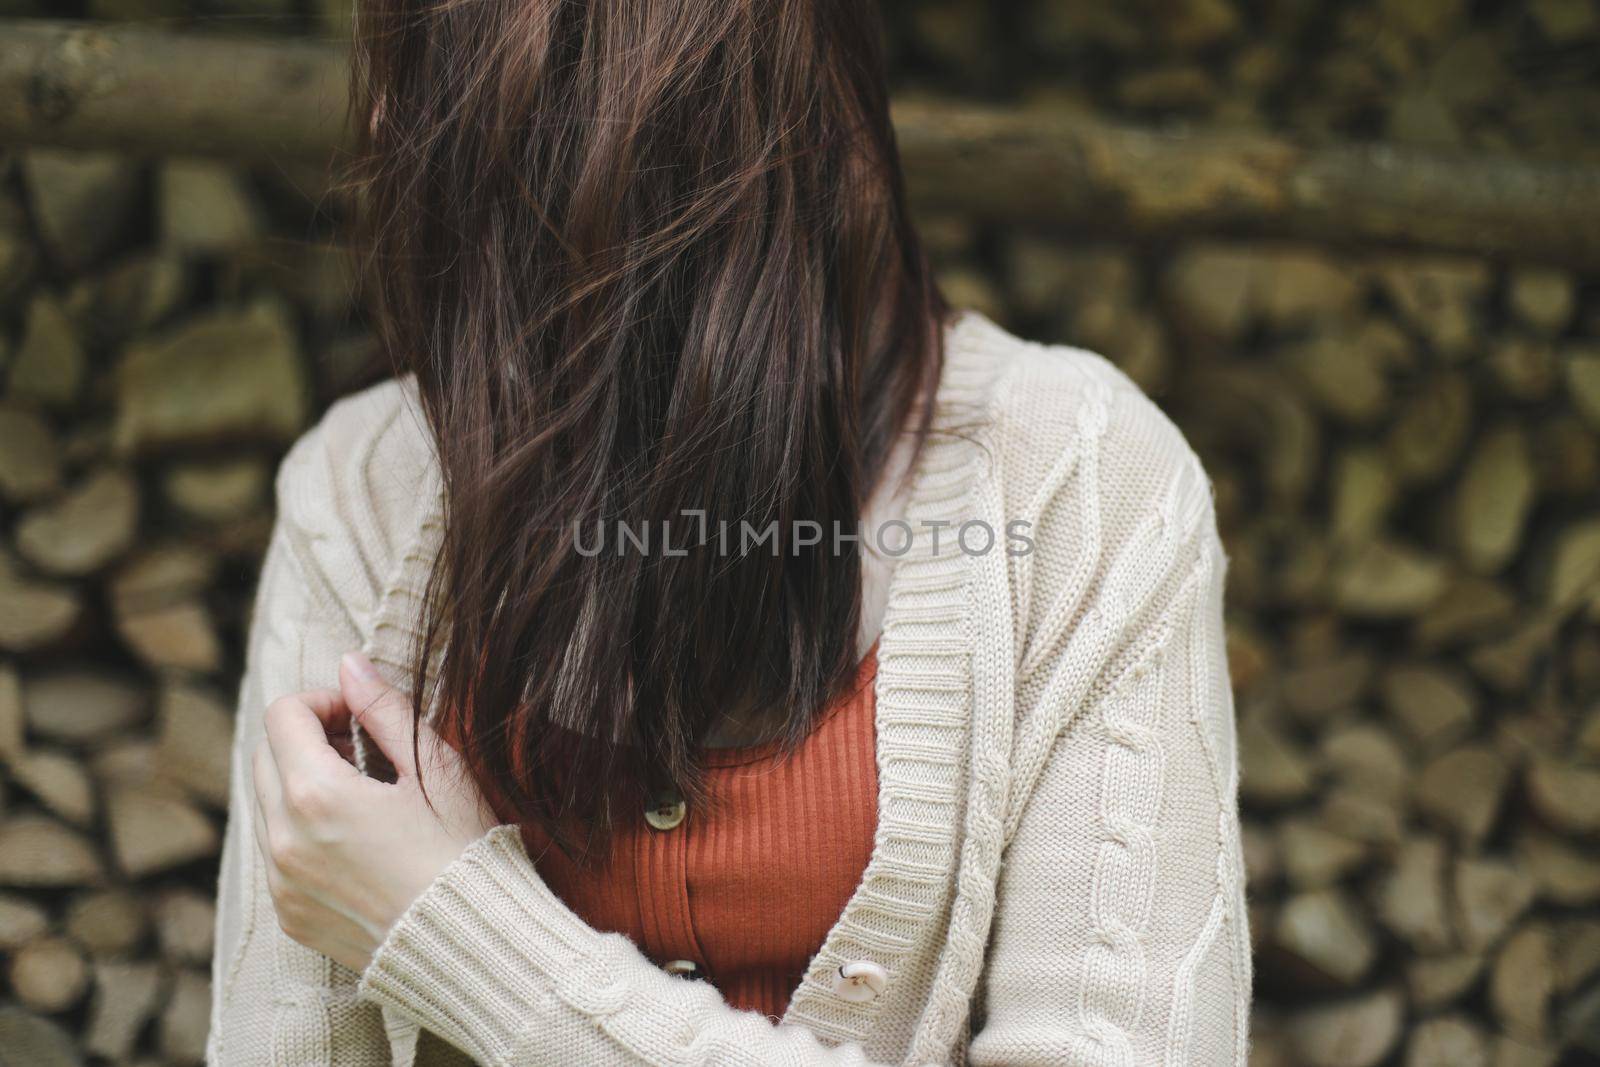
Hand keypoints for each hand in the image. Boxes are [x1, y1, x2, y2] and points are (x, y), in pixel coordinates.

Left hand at [252, 652, 499, 972]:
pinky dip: (303, 832)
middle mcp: (283, 839)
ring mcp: (281, 883)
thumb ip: (384, 709)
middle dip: (306, 738)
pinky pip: (277, 854)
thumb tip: (349, 664)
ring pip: (267, 805)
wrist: (469, 943)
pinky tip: (359, 843)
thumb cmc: (462, 849)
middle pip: (264, 755)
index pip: (284, 714)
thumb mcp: (435, 768)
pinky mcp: (289, 915)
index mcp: (316, 794)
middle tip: (363, 750)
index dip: (324, 701)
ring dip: (302, 784)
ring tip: (364, 797)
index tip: (360, 717)